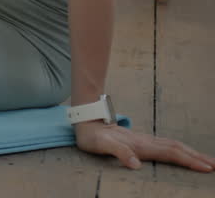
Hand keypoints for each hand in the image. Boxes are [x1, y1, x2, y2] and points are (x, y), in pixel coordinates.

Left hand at [75, 121, 213, 171]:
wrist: (86, 121)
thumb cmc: (92, 136)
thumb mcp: (102, 145)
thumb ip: (119, 152)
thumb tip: (135, 165)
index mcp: (141, 145)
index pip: (170, 153)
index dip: (188, 160)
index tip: (206, 167)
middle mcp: (145, 142)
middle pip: (177, 148)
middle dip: (197, 157)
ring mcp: (144, 140)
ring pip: (173, 145)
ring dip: (190, 153)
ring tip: (206, 160)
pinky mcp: (140, 141)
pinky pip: (165, 145)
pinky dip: (179, 149)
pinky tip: (183, 153)